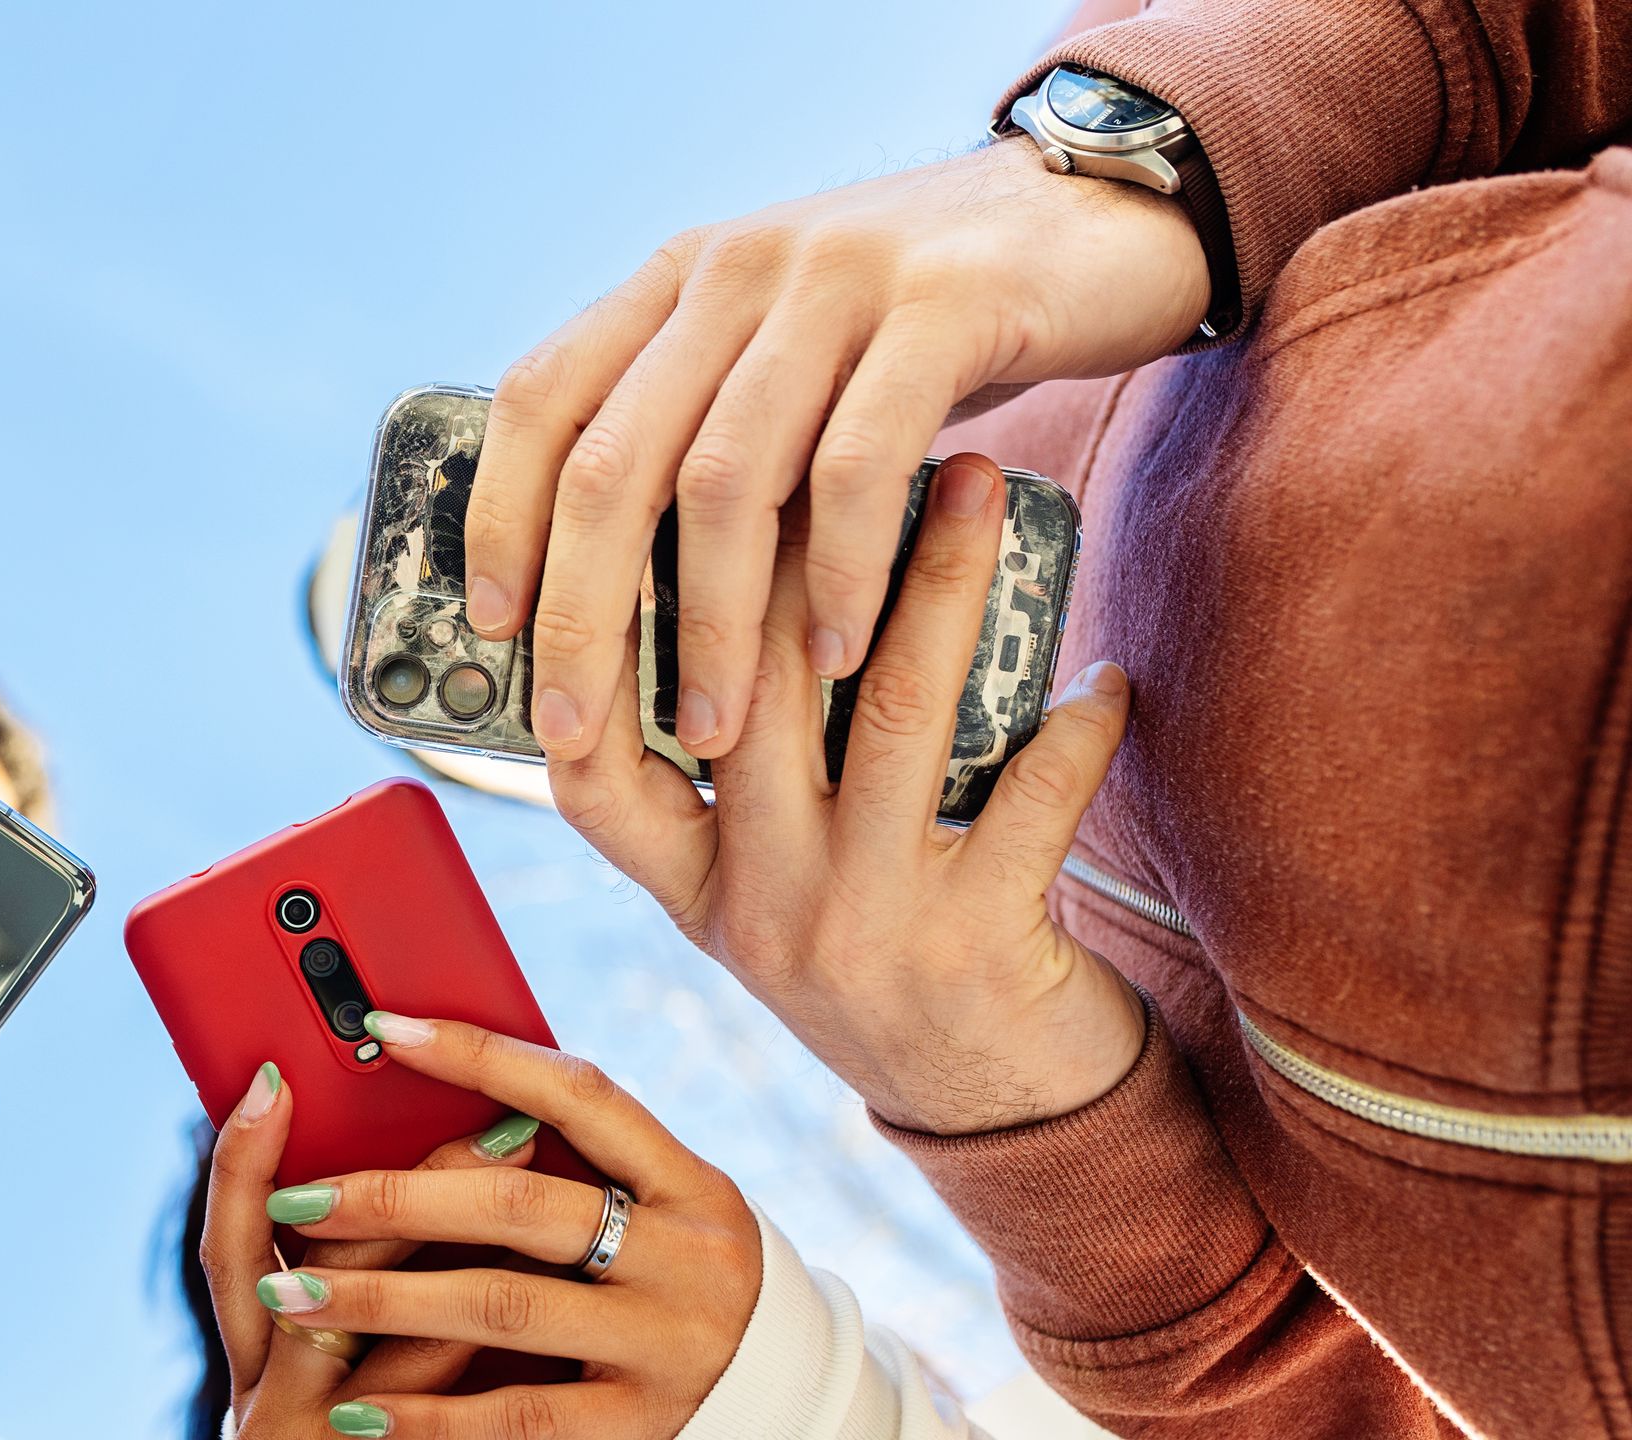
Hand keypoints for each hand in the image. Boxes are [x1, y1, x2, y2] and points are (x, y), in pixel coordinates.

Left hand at [225, 1021, 761, 1439]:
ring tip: (293, 1292)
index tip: (386, 1029)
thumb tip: (449, 1092)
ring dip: (383, 1298)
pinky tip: (356, 1409)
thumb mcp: (663, 1208)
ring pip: (503, 1307)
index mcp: (691, 1184)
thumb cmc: (679, 1278)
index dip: (482, 1055)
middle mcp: (687, 1259)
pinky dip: (429, 1415)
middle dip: (395, 1197)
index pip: (581, 1095)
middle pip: (521, 1204)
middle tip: (299, 1198)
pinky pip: (517, 1418)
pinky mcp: (639, 1427)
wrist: (780, 1399)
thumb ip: (580, 1163)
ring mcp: (665, 1346)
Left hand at [464, 134, 1205, 759]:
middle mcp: (737, 267)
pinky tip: (836, 653)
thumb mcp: (795, 350)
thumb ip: (711, 423)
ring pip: (725, 480)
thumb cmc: (934, 323)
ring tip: (716, 727)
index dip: (501, 516)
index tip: (493, 624)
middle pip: (613, 459)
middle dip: (582, 611)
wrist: (1107, 214)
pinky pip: (857, 468)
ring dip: (710, 624)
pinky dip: (837, 577)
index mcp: (679, 277)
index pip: (541, 396)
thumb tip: (608, 581)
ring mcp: (834, 278)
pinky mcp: (942, 307)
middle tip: (575, 723)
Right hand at [549, 454, 1143, 1133]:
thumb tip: (736, 582)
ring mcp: (861, 927)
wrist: (996, 1119)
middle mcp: (757, 907)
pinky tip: (1102, 672)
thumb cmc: (881, 964)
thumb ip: (734, 786)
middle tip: (847, 418)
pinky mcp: (978, 944)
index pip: (591, 765)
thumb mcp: (771, 897)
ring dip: (943, 581)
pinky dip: (1075, 724)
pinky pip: (1032, 798)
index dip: (596, 642)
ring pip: (889, 712)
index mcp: (694, 892)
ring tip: (982, 480)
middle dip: (800, 538)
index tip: (638, 512)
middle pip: (751, 688)